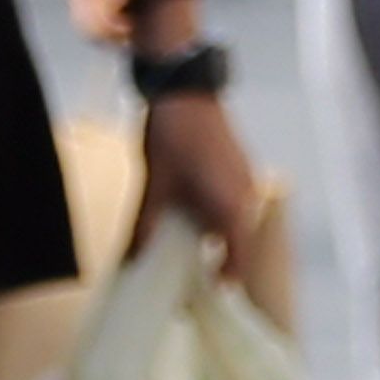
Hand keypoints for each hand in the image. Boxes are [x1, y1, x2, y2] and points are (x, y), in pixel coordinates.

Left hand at [133, 87, 266, 273]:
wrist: (185, 87)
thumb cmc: (173, 138)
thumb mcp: (155, 187)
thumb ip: (146, 226)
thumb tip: (133, 258)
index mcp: (231, 208)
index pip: (238, 259)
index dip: (225, 279)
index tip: (210, 292)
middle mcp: (246, 196)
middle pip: (238, 240)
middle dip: (218, 257)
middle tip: (193, 272)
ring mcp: (246, 177)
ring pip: (236, 218)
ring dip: (216, 231)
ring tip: (187, 240)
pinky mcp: (239, 163)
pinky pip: (233, 198)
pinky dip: (217, 210)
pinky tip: (191, 208)